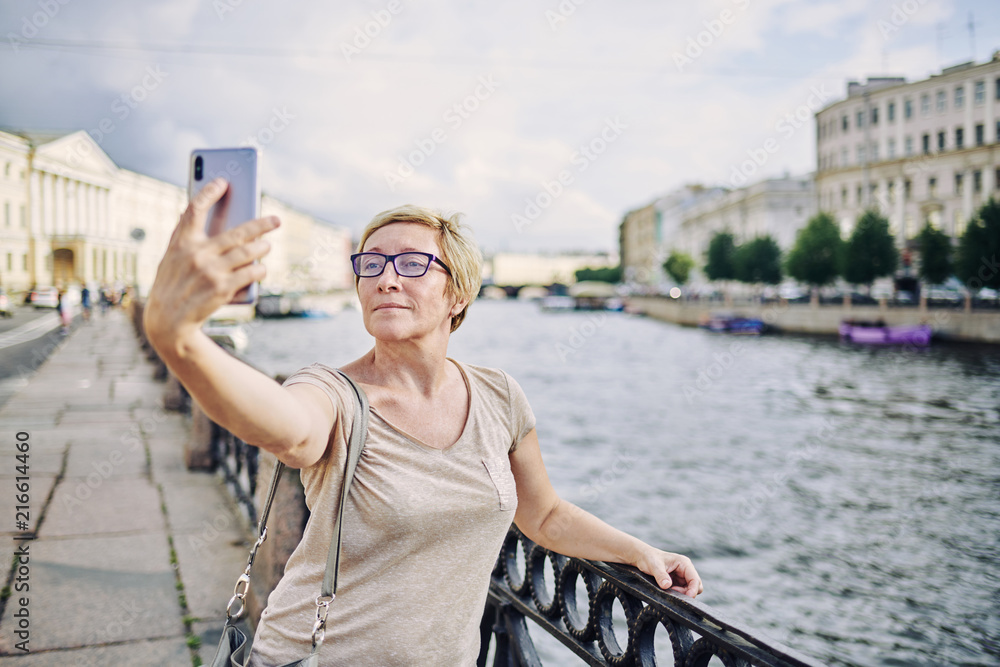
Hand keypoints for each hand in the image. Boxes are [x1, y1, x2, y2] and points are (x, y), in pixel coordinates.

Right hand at [144, 178, 278, 349]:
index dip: (208, 191)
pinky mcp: (222, 288)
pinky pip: (251, 272)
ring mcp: (210, 271)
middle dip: (261, 224)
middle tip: (276, 220)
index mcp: (181, 243)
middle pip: (237, 232)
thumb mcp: (171, 260)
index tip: (223, 181)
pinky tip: (262, 268)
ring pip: (249, 252)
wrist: (167, 322)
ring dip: (263, 247)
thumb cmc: (172, 286)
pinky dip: (260, 269)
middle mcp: (196, 253)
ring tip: (267, 245)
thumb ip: (187, 241)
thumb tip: (209, 223)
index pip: (194, 209)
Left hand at [634, 548, 702, 597]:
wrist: (642, 557)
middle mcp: (685, 570)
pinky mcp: (677, 582)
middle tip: (673, 594)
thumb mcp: (654, 566)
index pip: (695, 580)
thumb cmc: (649, 558)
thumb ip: (661, 575)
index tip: (685, 598)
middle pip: (696, 586)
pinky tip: (667, 592)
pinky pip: (682, 592)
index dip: (693, 590)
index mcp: (684, 563)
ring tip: (668, 592)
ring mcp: (682, 577)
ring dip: (681, 594)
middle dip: (687, 593)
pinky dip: (677, 594)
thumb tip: (667, 585)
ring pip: (689, 590)